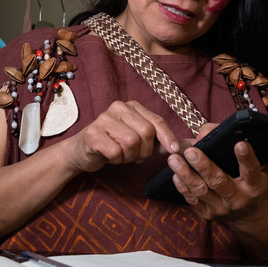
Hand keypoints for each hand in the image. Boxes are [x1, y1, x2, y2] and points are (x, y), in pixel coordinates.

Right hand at [63, 101, 180, 174]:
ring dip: (129, 156)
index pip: (156, 120)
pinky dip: (116, 160)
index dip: (168, 136)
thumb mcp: (139, 140)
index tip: (174, 150)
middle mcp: (118, 108)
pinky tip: (109, 156)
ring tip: (120, 155)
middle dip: (144, 151)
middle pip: (146, 132)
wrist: (82, 152)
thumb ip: (159, 141)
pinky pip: (115, 152)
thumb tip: (185, 146)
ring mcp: (103, 119)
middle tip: (134, 156)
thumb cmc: (114, 145)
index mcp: (132, 106)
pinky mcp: (92, 134)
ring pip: (132, 143)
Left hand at [167, 137, 267, 225]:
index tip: (239, 144)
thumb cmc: (259, 185)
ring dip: (186, 174)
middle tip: (191, 151)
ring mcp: (221, 209)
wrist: (250, 216)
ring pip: (201, 191)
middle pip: (219, 182)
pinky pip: (192, 200)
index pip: (251, 171)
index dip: (246, 158)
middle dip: (204, 166)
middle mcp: (238, 199)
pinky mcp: (207, 214)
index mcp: (255, 186)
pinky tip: (174, 174)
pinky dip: (183, 187)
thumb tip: (252, 133)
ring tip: (174, 159)